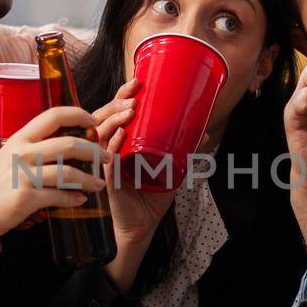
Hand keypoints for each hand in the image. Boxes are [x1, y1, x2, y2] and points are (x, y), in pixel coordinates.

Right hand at [0, 106, 109, 243]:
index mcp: (19, 139)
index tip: (94, 121)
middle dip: (94, 150)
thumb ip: (29, 148)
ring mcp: (24, 176)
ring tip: (99, 184)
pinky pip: (60, 196)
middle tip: (106, 158)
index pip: (53, 115)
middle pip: (69, 144)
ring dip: (89, 179)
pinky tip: (81, 200)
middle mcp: (22, 153)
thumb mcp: (6, 158)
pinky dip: (75, 198)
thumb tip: (59, 143)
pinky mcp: (26, 198)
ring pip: (69, 172)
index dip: (78, 115)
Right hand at [94, 77, 169, 241]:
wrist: (141, 225)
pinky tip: (121, 135)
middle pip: (103, 117)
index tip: (137, 81)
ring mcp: (103, 163)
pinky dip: (111, 145)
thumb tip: (205, 131)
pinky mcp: (105, 179)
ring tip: (130, 110)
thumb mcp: (170, 168)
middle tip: (134, 92)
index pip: (115, 113)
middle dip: (117, 101)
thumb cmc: (150, 196)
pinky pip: (104, 159)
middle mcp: (107, 149)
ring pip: (100, 134)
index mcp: (119, 143)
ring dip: (114, 119)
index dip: (122, 95)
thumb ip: (184, 150)